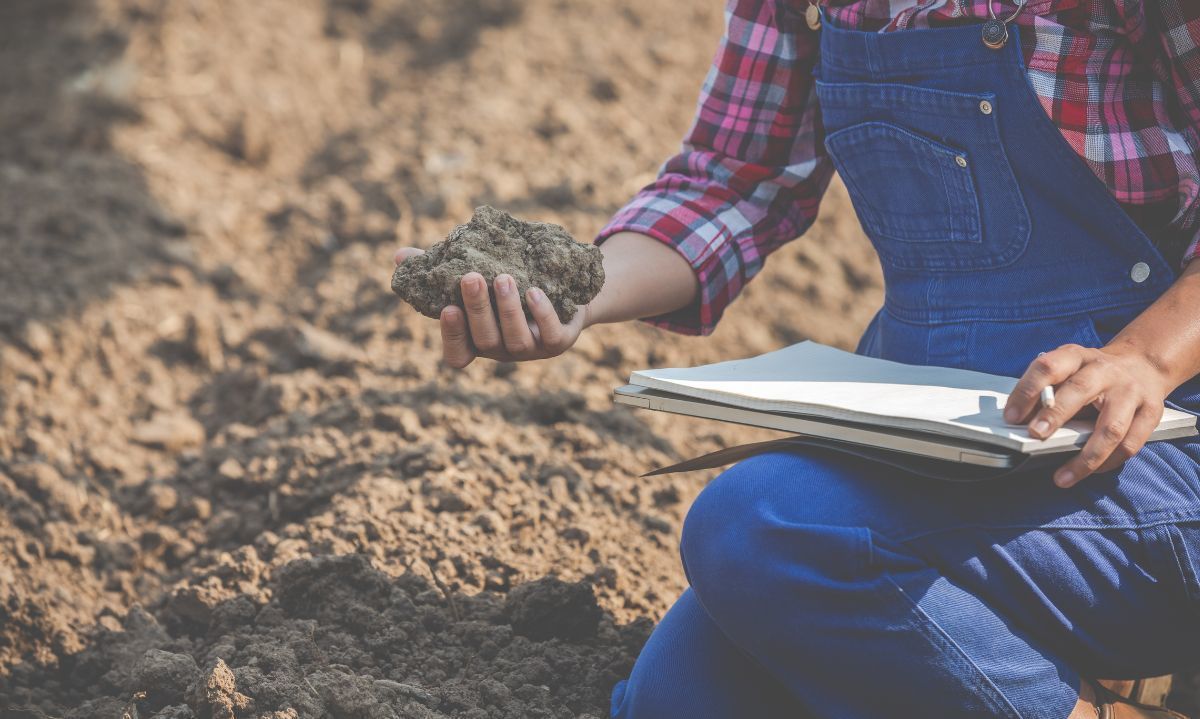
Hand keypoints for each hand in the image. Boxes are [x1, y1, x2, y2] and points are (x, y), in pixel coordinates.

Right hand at [394, 248, 588, 368]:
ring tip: (503, 277)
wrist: (563, 287)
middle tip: (471, 277)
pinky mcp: (560, 340)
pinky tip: (534, 291)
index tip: (447, 308)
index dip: (452, 336)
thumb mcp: (475, 275)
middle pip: (485, 341)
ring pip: (516, 339)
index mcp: (477, 340)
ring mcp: (532, 349)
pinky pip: (552, 335)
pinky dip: (542, 313)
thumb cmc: (509, 282)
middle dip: (477, 310)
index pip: (458, 355)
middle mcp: (502, 349)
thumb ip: (438, 271)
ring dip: (507, 309)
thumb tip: (399, 257)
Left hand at [1004, 344, 1171, 487]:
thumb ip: (1045, 391)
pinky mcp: (1151, 413)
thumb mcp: (1066, 371)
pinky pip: (1130, 445)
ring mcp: (1131, 392)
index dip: (1027, 390)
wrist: (1142, 365)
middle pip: (1080, 390)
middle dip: (1055, 414)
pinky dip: (1107, 463)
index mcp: (1077, 357)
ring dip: (1085, 457)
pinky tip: (1088, 473)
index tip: (1011, 416)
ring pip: (1111, 428)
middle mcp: (1105, 371)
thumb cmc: (1093, 374)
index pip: (1049, 367)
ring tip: (1062, 477)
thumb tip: (1019, 422)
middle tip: (1036, 435)